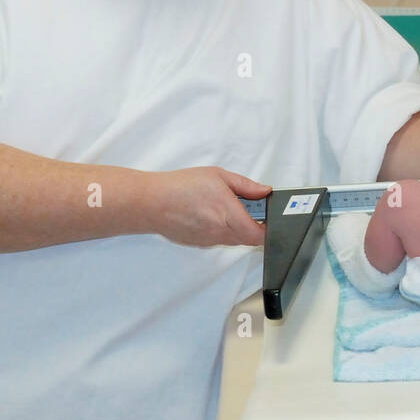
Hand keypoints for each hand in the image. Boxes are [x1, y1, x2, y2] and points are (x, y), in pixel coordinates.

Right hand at [144, 167, 270, 247]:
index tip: (270, 217)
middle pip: (248, 239)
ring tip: (228, 207)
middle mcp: (219, 233)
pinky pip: (219, 239)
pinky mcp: (199, 243)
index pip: (259, 235)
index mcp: (228, 215)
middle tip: (250, 207)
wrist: (149, 202)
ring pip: (234, 240)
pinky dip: (223, 230)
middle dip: (254, 225)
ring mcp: (208, 240)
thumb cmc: (180, 186)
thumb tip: (265, 191)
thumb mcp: (218, 176)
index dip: (270, 230)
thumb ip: (245, 186)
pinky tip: (212, 214)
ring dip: (238, 227)